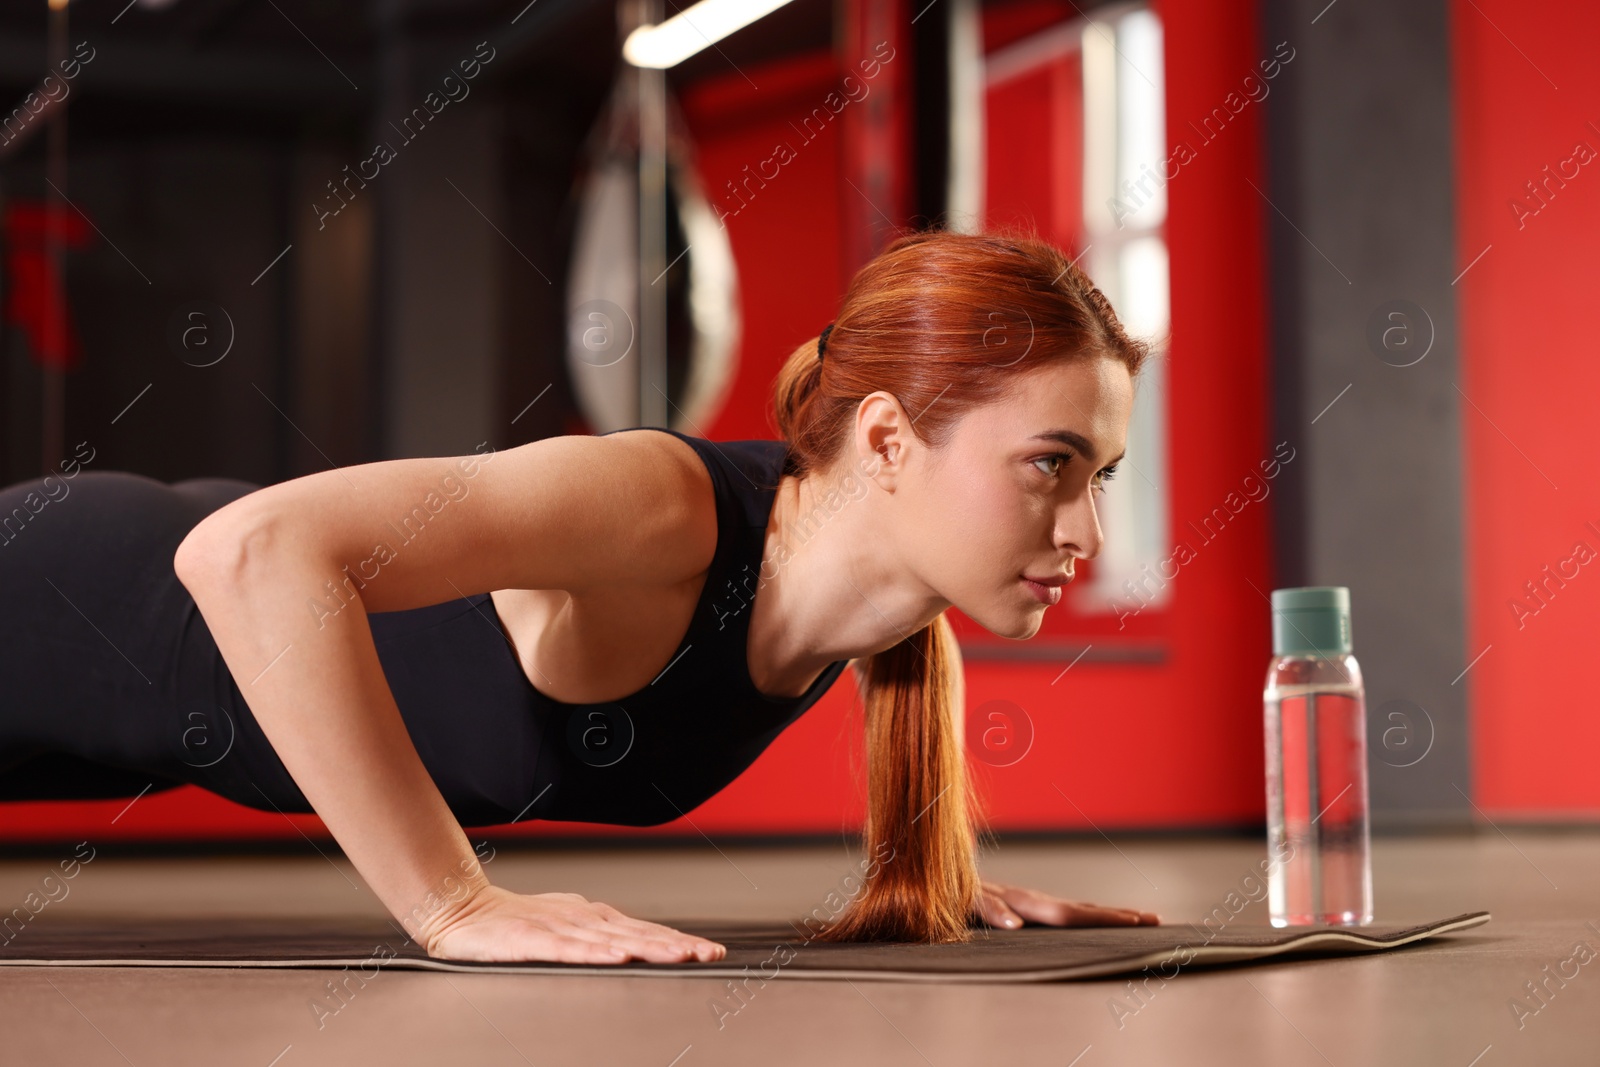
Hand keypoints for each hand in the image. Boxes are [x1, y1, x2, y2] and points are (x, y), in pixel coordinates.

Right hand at [423, 884, 727, 963]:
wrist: (461, 910)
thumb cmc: (515, 923)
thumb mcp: (566, 927)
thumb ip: (599, 937)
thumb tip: (637, 948)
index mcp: (594, 918)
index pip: (645, 931)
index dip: (678, 941)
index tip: (711, 952)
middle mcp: (583, 919)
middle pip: (637, 934)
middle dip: (676, 945)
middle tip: (709, 954)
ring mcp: (558, 928)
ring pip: (612, 940)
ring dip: (648, 948)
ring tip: (680, 956)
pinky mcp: (530, 940)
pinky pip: (567, 949)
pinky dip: (595, 953)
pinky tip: (617, 958)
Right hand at [974, 879, 1160, 928]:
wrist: (926, 880)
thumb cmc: (963, 905)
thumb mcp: (996, 916)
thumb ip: (1019, 921)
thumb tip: (1042, 933)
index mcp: (1031, 906)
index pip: (1079, 912)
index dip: (1112, 917)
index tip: (1150, 920)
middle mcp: (1021, 899)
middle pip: (1071, 910)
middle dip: (1110, 916)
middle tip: (1148, 919)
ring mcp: (998, 897)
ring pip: (1038, 906)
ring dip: (1073, 915)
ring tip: (1104, 922)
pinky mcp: (969, 899)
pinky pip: (984, 907)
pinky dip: (999, 915)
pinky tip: (1011, 926)